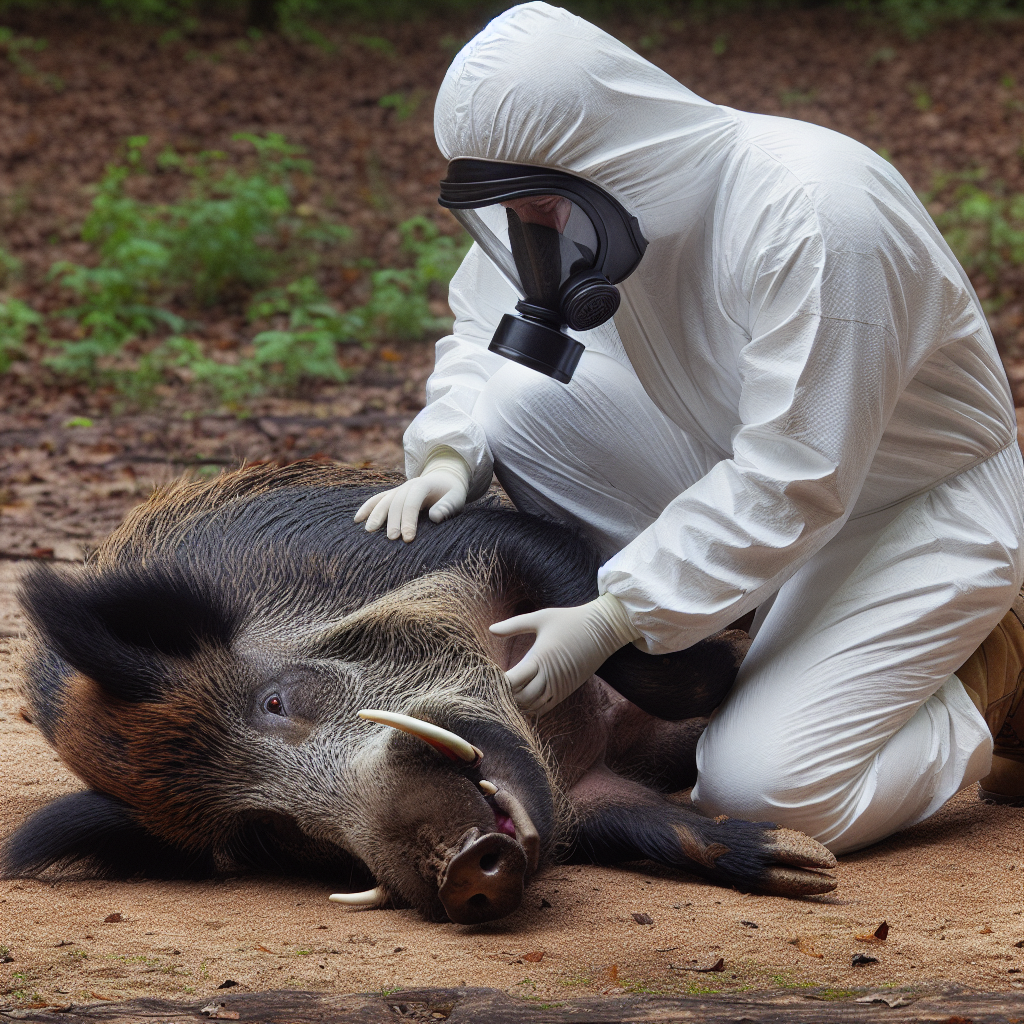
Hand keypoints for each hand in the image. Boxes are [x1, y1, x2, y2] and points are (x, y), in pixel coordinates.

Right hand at [354, 448, 470, 541]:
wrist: (445, 478)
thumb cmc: (452, 492)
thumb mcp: (456, 498)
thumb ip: (447, 507)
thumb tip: (434, 517)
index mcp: (423, 485)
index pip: (412, 502)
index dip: (409, 520)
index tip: (408, 539)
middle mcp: (408, 485)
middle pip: (396, 503)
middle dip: (393, 521)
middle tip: (392, 539)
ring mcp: (398, 489)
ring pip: (384, 501)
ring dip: (375, 515)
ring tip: (369, 531)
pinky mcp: (393, 495)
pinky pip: (377, 500)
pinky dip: (367, 508)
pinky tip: (357, 519)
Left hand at [490, 593, 640, 714]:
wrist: (603, 629)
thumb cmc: (569, 620)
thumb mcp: (541, 617)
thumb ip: (514, 625)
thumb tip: (491, 628)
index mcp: (541, 657)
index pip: (513, 680)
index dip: (499, 683)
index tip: (488, 677)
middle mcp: (550, 676)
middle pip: (521, 698)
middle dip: (506, 696)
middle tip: (493, 688)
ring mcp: (560, 685)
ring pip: (533, 706)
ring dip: (518, 704)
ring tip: (505, 695)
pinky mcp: (567, 690)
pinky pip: (546, 707)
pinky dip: (531, 707)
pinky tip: (521, 700)